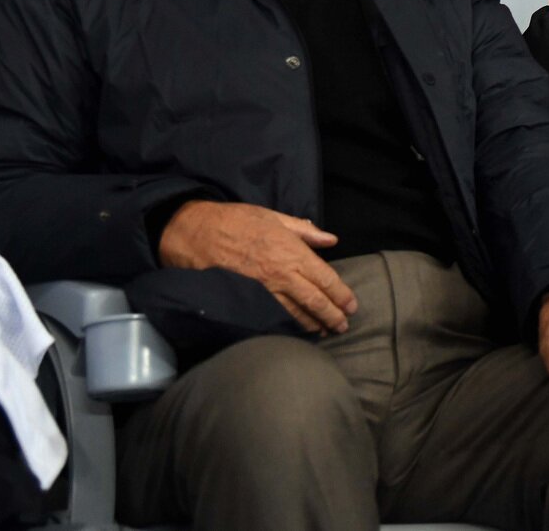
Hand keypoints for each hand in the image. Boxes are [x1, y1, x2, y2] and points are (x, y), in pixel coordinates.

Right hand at [158, 200, 357, 333]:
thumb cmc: (236, 220)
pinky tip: (297, 331)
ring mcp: (265, 289)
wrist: (196, 233)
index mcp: (292, 252)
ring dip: (314, 324)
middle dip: (332, 315)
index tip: (351, 305)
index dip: (341, 294)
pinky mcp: (249, 299)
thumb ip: (304, 231)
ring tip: (326, 331)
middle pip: (315, 300)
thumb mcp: (274, 217)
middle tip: (344, 326)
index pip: (325, 278)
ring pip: (296, 312)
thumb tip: (330, 239)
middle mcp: (282, 273)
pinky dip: (288, 325)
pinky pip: (274, 315)